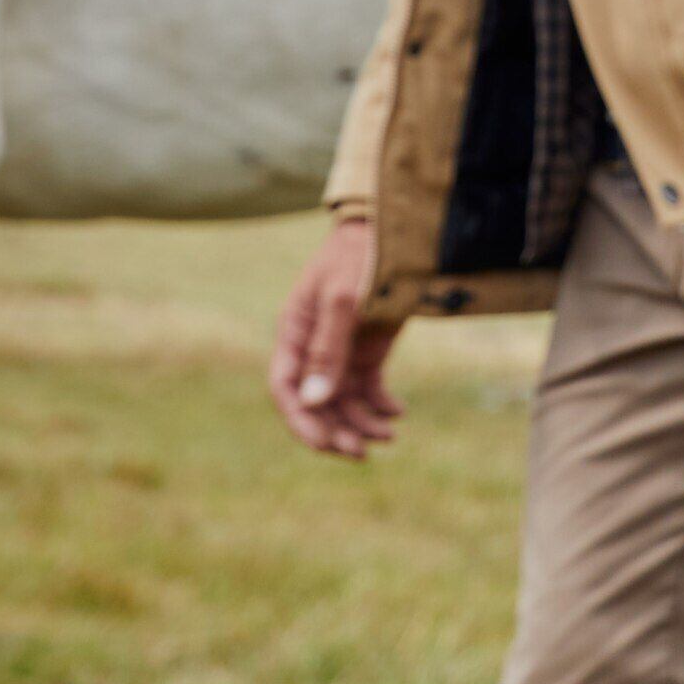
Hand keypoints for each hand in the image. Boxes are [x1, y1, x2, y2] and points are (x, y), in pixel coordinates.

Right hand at [267, 213, 405, 457]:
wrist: (391, 229)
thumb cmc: (359, 255)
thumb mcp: (343, 299)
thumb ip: (328, 350)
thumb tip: (314, 402)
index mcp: (294, 331)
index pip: (284, 386)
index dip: (299, 420)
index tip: (323, 444)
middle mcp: (313, 347)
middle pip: (315, 402)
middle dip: (335, 430)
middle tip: (361, 453)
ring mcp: (341, 350)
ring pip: (342, 401)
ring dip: (360, 423)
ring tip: (388, 436)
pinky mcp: (367, 350)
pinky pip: (367, 388)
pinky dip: (380, 405)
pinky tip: (398, 412)